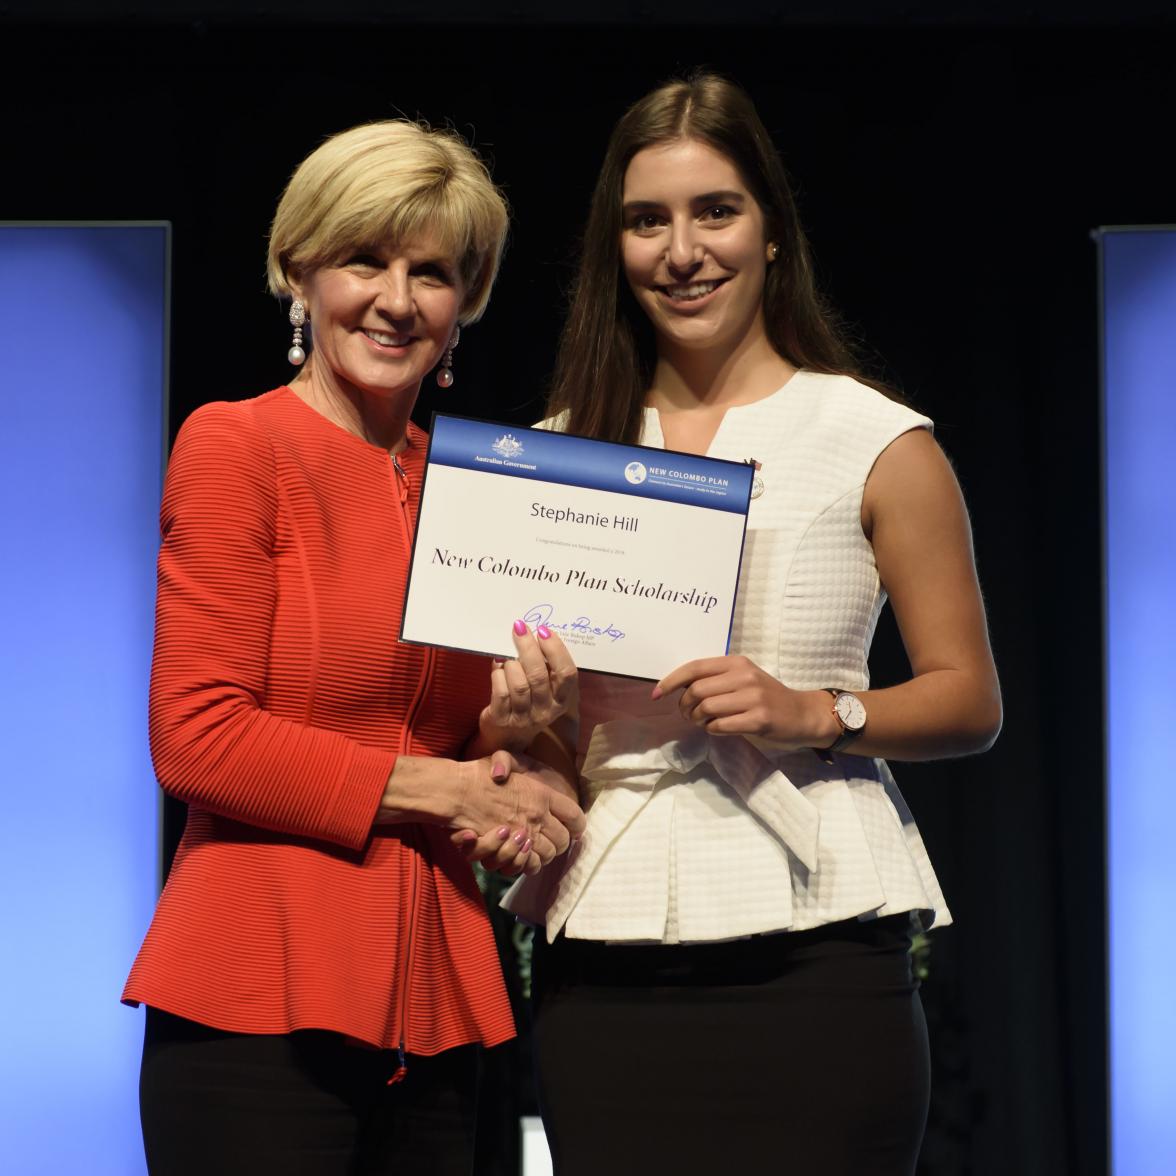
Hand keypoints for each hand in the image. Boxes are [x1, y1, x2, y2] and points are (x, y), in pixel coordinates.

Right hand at [449, 751, 585, 875]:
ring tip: (529, 846)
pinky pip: (525, 866)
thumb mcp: (502, 759)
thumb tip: (510, 777)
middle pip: (564, 842)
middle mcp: (537, 816)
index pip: (576, 817)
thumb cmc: (476, 774)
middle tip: (547, 839)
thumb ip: (511, 763)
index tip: (573, 828)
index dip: (577, 825)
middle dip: (559, 843)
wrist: (454, 793)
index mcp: (542, 794)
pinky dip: (523, 863)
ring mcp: (523, 835)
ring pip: (546, 857)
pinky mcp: (507, 850)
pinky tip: (517, 855)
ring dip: (540, 854)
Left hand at [478, 620, 577, 752]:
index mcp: (561, 700)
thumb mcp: (543, 689)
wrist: (506, 737)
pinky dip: (498, 674)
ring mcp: (523, 718)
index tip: (544, 631)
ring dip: (511, 663)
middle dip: (528, 648)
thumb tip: (531, 634)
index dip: (556, 650)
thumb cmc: (528, 703)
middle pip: (539, 676)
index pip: (567, 674)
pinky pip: (501, 693)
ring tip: (506, 654)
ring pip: (519, 685)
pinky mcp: (502, 719)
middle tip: (520, 629)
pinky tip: (498, 666)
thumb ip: (544, 667)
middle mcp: (546, 711)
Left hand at [653, 655, 832, 750]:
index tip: (656, 694)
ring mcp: (753, 697)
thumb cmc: (766, 696)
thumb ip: (716, 679)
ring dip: (697, 719)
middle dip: (684, 706)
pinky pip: (720, 726)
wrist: (801, 713)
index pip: (694, 667)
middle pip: (697, 691)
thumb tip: (678, 687)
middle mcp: (744, 676)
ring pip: (706, 708)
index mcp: (736, 662)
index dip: (670, 681)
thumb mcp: (743, 678)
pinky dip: (712, 730)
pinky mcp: (759, 719)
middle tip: (688, 715)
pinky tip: (718, 729)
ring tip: (703, 722)